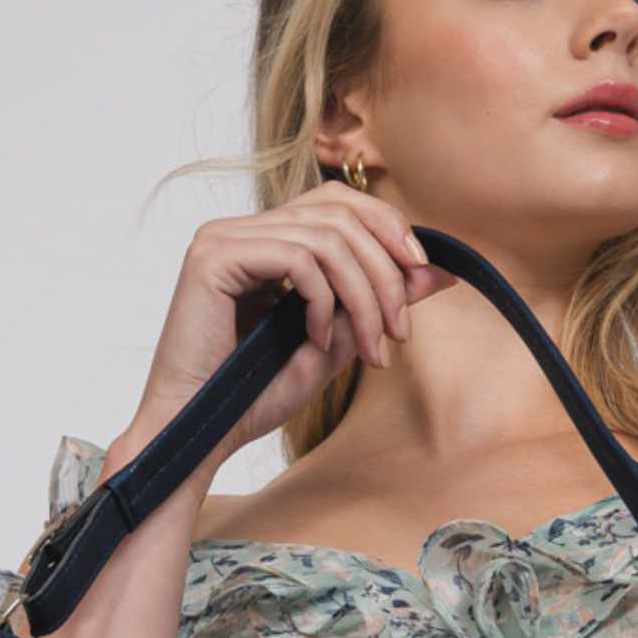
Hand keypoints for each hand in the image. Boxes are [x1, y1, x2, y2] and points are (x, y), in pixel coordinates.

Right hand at [129, 182, 457, 461]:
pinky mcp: (212, 256)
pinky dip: (322, 300)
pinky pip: (296, 257)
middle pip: (339, 210)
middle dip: (386, 269)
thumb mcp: (334, 344)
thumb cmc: (253, 396)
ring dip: (365, 296)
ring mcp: (224, 238)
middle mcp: (243, 230)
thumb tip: (439, 273)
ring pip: (327, 237)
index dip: (390, 230)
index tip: (423, 279)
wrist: (198, 433)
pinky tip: (316, 337)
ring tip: (370, 348)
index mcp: (266, 241)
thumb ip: (377, 303)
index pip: (340, 204)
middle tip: (400, 331)